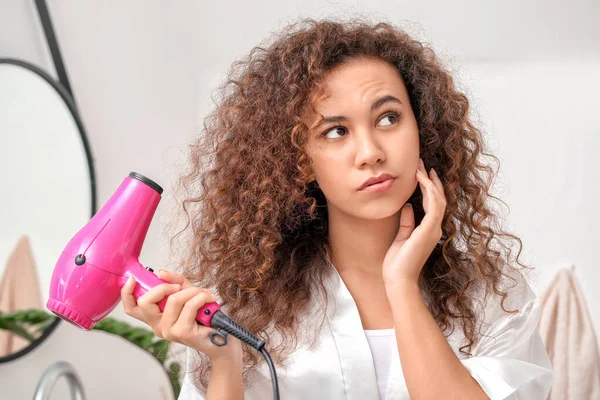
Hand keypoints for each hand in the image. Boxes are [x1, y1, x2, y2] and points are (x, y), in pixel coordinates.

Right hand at [121, 269, 242, 362]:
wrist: (223, 339)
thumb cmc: (205, 317)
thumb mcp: (188, 293)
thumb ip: (176, 282)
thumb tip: (161, 273)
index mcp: (155, 318)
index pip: (131, 308)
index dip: (126, 293)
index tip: (133, 279)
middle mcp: (158, 327)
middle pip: (146, 302)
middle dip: (164, 287)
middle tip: (181, 287)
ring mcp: (169, 331)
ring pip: (173, 300)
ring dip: (192, 291)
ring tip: (204, 294)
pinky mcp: (182, 333)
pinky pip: (190, 305)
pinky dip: (202, 297)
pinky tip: (209, 299)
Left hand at [382, 158, 446, 287]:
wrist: (398, 281)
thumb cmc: (397, 264)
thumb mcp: (401, 238)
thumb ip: (407, 222)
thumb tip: (407, 207)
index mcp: (429, 230)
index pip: (432, 204)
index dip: (428, 187)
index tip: (420, 172)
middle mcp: (434, 228)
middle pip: (438, 198)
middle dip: (431, 180)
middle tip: (422, 163)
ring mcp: (434, 229)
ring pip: (438, 199)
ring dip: (430, 181)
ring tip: (421, 166)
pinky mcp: (429, 230)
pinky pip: (434, 205)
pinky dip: (429, 190)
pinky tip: (421, 179)